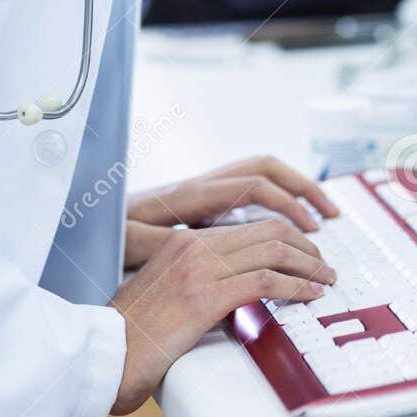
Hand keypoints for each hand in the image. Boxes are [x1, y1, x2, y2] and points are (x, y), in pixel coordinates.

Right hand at [110, 217, 335, 414]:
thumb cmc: (132, 335)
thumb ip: (197, 280)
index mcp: (184, 242)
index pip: (250, 226)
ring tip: (325, 279)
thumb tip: (237, 288)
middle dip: (305, 246)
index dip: (286, 236)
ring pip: (273, 250)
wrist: (106, 355)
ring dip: (309, 265)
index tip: (306, 252)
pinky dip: (296, 285)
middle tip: (324, 264)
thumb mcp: (165, 292)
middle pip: (268, 231)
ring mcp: (200, 268)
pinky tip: (310, 295)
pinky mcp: (206, 296)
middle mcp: (194, 246)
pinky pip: (265, 281)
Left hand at [127, 154, 339, 239]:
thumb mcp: (133, 244)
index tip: (310, 235)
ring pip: (259, 172)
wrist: (86, 223)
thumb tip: (200, 249)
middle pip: (265, 167)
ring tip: (320, 214)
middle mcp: (201, 183)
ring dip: (292, 187)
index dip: (287, 208)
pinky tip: (286, 222)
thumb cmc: (106, 236)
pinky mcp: (202, 200)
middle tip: (330, 216)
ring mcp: (203, 188)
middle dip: (302, 186)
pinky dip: (275, 197)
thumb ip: (167, 244)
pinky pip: (248, 187)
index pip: (253, 188)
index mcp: (192, 194)